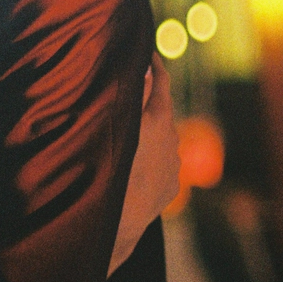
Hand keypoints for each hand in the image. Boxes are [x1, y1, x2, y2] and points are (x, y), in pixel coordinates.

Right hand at [108, 55, 180, 274]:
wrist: (116, 228)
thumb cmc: (109, 171)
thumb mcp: (116, 124)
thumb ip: (133, 93)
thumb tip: (144, 66)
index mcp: (159, 120)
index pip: (161, 83)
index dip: (155, 65)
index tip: (148, 53)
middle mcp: (172, 141)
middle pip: (160, 112)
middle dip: (146, 104)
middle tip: (125, 96)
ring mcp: (173, 167)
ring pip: (160, 141)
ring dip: (146, 135)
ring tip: (123, 138)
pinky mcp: (170, 188)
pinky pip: (159, 166)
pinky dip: (147, 160)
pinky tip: (129, 168)